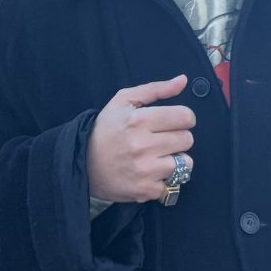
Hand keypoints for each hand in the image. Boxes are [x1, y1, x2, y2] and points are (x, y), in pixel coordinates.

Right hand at [86, 75, 195, 202]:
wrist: (83, 163)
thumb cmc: (106, 129)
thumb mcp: (124, 100)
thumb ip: (156, 89)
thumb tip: (183, 80)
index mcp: (139, 120)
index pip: (185, 117)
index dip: (183, 118)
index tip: (174, 121)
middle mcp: (143, 145)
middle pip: (187, 139)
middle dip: (178, 137)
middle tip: (162, 138)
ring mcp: (145, 170)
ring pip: (185, 162)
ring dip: (175, 159)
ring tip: (158, 156)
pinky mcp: (145, 190)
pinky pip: (173, 184)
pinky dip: (165, 179)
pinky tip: (151, 172)